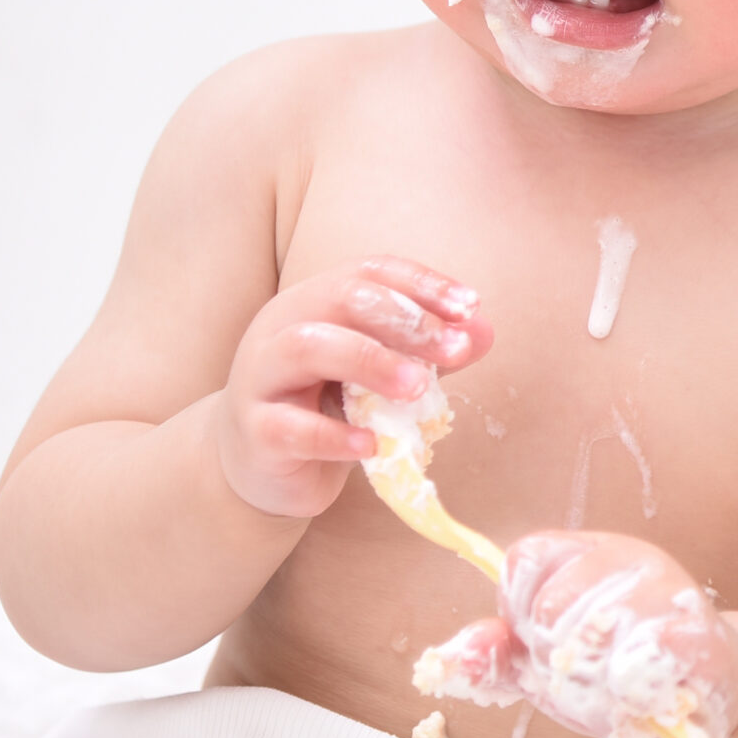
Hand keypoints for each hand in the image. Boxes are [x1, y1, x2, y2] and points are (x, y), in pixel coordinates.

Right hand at [212, 256, 489, 517]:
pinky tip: (372, 443)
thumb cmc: (325, 407)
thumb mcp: (379, 374)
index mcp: (315, 301)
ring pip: (307, 345)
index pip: (370, 271)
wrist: (260, 465)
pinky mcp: (255, 430)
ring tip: (418, 387)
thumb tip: (482, 331)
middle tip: (454, 350)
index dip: (422, 284)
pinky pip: (291, 426)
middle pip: (342, 298)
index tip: (470, 307)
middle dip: (405, 320)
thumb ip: (426, 352)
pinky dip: (335, 434)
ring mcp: (261, 376)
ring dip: (370, 361)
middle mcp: (282, 326)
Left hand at [415, 531, 737, 737]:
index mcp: (587, 554)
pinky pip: (645, 662)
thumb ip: (499, 656)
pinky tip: (643, 697)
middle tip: (582, 674)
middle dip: (554, 658)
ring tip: (616, 691)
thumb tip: (449, 657)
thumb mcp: (547, 662)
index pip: (526, 559)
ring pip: (593, 636)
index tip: (539, 640)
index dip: (518, 608)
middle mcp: (629, 560)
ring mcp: (668, 593)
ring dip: (594, 683)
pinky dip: (634, 690)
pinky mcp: (700, 636)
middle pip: (552, 605)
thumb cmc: (618, 673)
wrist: (706, 690)